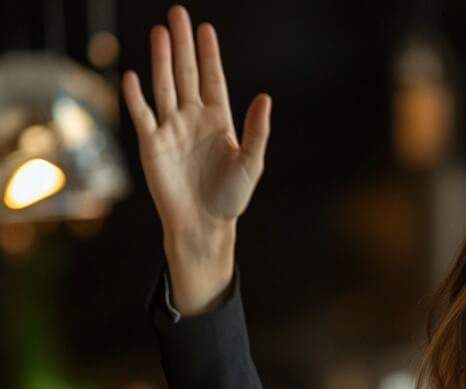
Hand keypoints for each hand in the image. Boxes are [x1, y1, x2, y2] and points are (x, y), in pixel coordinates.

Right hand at [121, 5, 269, 253]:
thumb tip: (265, 99)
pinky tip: (133, 75)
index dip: (209, 55)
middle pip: (186, 74)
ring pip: (164, 86)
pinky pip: (143, 115)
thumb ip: (257, 132)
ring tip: (160, 32)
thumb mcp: (251, 164)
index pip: (212, 80)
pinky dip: (136, 97)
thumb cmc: (230, 197)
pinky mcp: (152, 144)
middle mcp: (192, 120)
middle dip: (182, 45)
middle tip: (178, 14)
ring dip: (161, 60)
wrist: (204, 223)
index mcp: (218, 122)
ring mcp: (171, 129)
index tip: (206, 29)